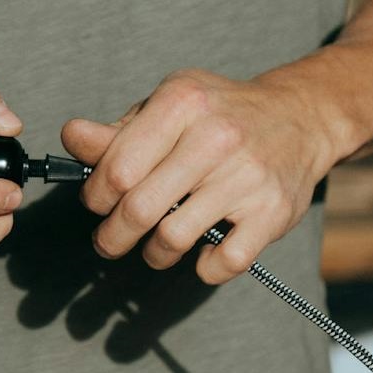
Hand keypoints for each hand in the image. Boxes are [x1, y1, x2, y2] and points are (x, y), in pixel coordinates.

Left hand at [61, 69, 333, 284]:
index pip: (116, 169)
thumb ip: (119, 131)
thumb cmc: (221, 114)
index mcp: (182, 103)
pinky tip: (201, 255)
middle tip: (110, 241)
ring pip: (173, 239)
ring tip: (154, 248)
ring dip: (153, 254)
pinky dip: (205, 269)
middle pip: (138, 208)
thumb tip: (72, 138)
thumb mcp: (170, 105)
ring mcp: (247, 177)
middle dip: (113, 236)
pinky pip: (224, 262)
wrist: (301, 117)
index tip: (98, 204)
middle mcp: (215, 137)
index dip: (95, 197)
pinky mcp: (271, 213)